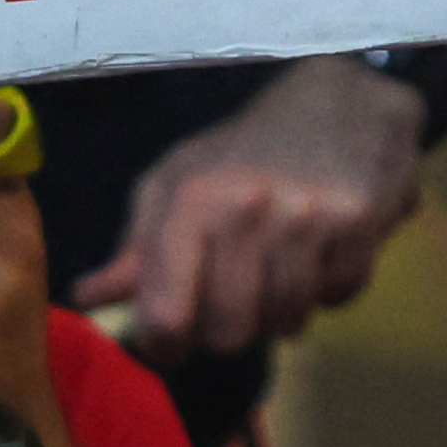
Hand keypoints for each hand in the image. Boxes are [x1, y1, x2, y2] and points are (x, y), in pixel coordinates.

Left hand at [78, 56, 424, 357]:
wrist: (342, 102)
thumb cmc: (245, 151)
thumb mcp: (179, 184)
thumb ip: (137, 248)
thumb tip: (87, 299)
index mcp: (190, 201)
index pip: (166, 317)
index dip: (165, 344)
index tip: (172, 339)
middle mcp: (246, 208)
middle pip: (229, 334)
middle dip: (229, 328)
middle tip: (234, 298)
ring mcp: (306, 217)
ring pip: (285, 323)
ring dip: (281, 311)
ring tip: (278, 272)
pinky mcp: (359, 223)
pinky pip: (337, 299)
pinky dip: (328, 289)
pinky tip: (321, 254)